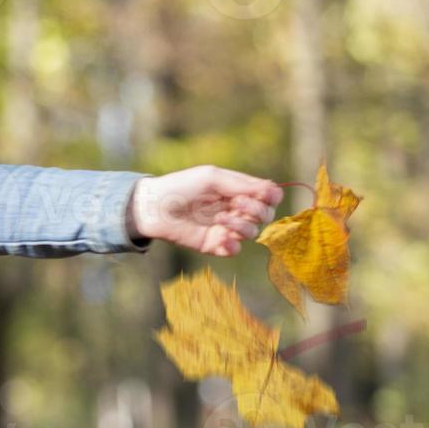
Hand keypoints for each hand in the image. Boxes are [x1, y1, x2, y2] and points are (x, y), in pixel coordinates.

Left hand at [127, 165, 282, 256]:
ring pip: (252, 232)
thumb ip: (242, 184)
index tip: (262, 195)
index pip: (268, 197)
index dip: (270, 197)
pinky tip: (221, 238)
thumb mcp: (212, 178)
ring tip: (220, 217)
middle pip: (265, 215)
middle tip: (236, 203)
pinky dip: (232, 245)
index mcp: (237, 191)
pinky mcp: (214, 244)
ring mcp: (225, 228)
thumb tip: (274, 189)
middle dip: (256, 210)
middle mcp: (235, 209)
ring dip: (241, 224)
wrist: (154, 206)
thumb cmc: (182, 186)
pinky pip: (234, 249)